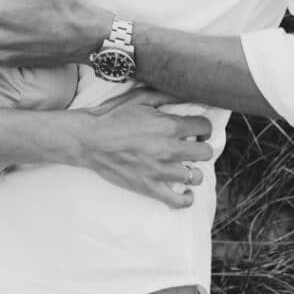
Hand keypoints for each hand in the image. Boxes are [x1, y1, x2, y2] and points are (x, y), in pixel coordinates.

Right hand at [74, 88, 212, 208]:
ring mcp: (161, 171)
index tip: (197, 128)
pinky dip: (186, 198)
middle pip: (205, 152)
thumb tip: (187, 92)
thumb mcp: (139, 97)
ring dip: (193, 170)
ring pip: (195, 177)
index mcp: (169, 126)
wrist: (88, 139)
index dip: (203, 126)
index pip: (204, 126)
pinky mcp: (150, 187)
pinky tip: (184, 191)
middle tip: (192, 145)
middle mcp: (170, 149)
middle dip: (201, 146)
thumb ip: (166, 94)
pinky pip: (179, 201)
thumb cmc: (112, 115)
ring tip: (185, 165)